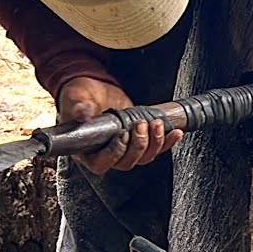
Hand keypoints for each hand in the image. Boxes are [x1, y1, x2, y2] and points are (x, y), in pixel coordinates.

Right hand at [57, 77, 182, 175]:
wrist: (95, 87)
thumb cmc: (80, 95)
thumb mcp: (77, 97)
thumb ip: (79, 107)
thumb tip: (82, 115)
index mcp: (87, 150)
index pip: (102, 163)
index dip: (115, 153)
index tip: (123, 135)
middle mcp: (106, 153)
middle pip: (127, 162)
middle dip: (138, 145)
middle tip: (140, 124)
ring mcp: (125, 148)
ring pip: (144, 157)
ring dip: (155, 142)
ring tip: (156, 124)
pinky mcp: (139, 141)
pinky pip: (156, 148)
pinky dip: (167, 142)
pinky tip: (176, 133)